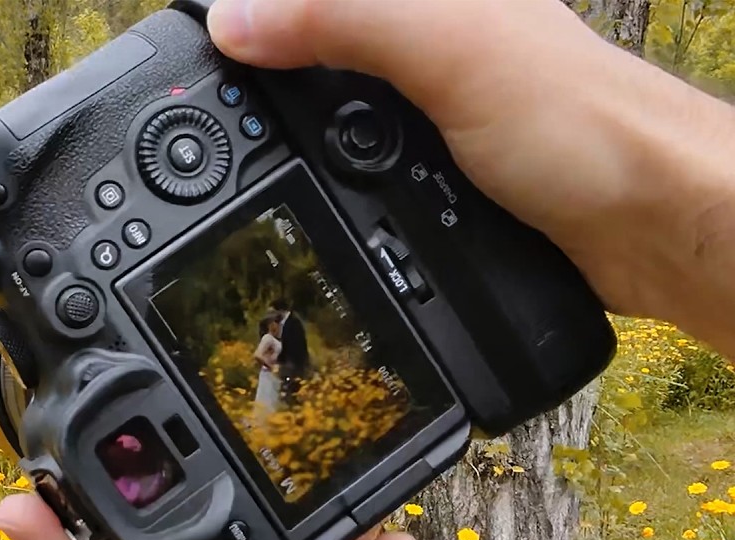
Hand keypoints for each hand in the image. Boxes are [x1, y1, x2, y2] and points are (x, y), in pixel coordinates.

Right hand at [207, 0, 734, 347]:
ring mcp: (420, 109)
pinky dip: (313, 183)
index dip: (246, 17)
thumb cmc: (577, 123)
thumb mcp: (445, 47)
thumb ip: (340, 19)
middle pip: (305, 47)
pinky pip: (348, 165)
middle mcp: (416, 41)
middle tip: (189, 119)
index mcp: (413, 1)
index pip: (303, 2)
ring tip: (222, 167)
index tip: (187, 45)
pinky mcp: (428, 169)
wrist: (645, 224)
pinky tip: (294, 202)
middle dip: (249, 75)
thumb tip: (235, 20)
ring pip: (321, 111)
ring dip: (275, 140)